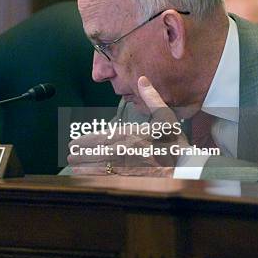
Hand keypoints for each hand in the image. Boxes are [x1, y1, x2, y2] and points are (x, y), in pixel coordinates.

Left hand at [67, 76, 189, 176]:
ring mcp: (128, 165)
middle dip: (83, 152)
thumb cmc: (175, 142)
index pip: (104, 137)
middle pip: (99, 151)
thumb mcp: (166, 117)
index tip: (75, 141)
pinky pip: (109, 177)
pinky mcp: (132, 177)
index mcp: (133, 135)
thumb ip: (152, 99)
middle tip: (69, 152)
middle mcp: (127, 150)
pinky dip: (94, 176)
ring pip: (101, 164)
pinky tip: (85, 175)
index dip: (87, 140)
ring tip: (73, 163)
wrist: (187, 167)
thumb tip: (142, 80)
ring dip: (85, 164)